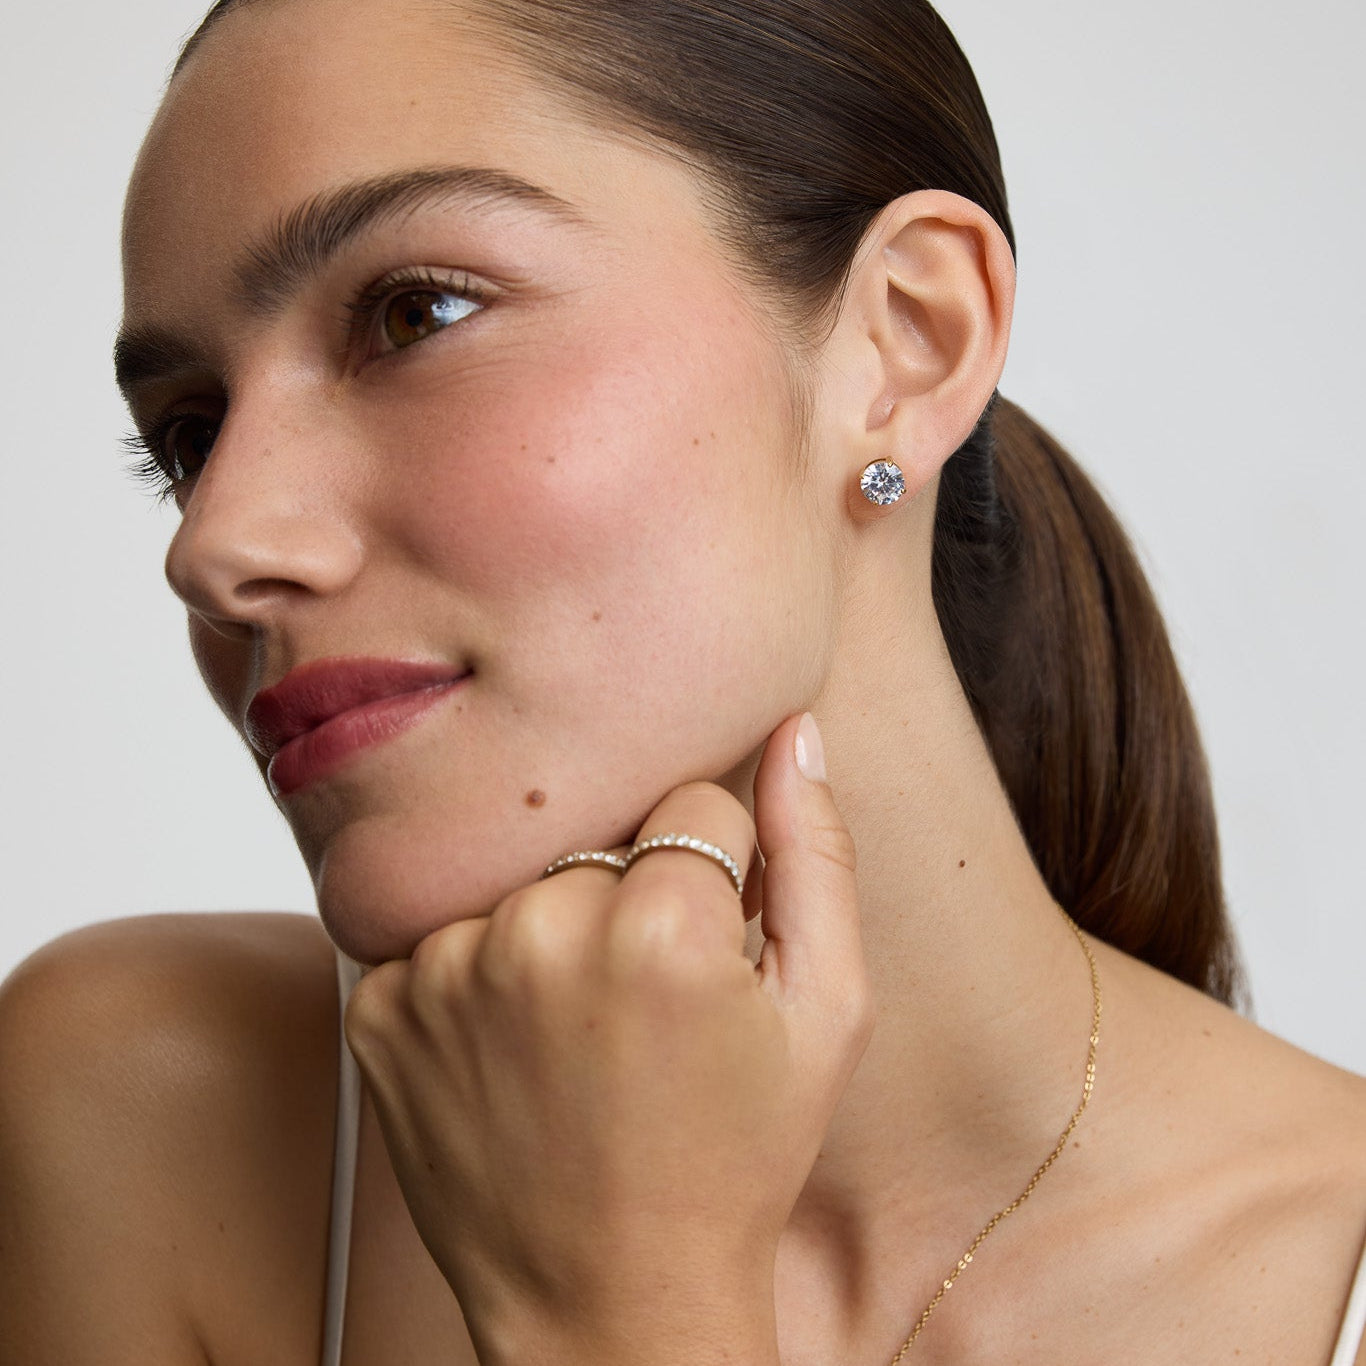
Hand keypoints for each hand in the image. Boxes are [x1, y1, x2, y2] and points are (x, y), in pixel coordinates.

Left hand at [343, 714, 872, 1365]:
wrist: (614, 1300)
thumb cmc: (734, 1158)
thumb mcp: (826, 1012)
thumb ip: (817, 856)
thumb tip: (797, 732)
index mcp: (663, 926)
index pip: (694, 800)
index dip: (714, 876)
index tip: (704, 951)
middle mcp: (540, 932)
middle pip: (598, 837)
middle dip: (628, 895)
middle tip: (640, 1004)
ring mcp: (446, 972)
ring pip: (519, 880)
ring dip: (548, 930)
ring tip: (574, 1030)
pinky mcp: (379, 1010)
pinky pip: (440, 932)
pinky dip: (474, 974)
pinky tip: (509, 1047)